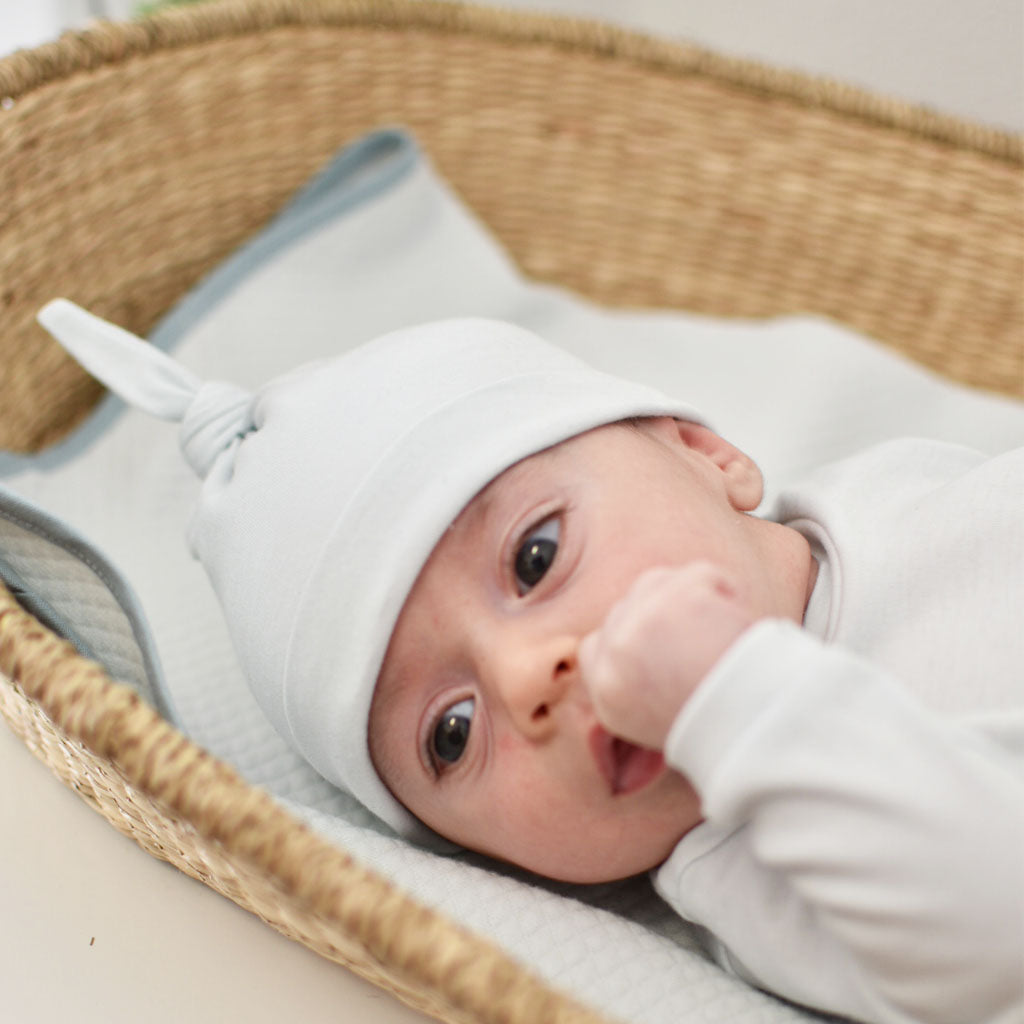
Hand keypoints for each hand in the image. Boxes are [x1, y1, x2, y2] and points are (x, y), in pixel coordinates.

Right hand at [578, 562, 754, 750]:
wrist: (752, 722)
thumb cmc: (715, 731)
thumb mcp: (652, 737)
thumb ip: (630, 718)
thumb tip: (619, 761)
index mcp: (605, 690)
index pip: (593, 645)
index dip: (625, 637)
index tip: (656, 645)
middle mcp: (615, 651)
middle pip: (624, 607)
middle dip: (657, 615)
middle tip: (695, 639)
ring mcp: (643, 619)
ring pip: (655, 582)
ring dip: (684, 595)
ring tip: (714, 629)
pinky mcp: (677, 597)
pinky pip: (701, 575)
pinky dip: (722, 589)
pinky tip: (733, 620)